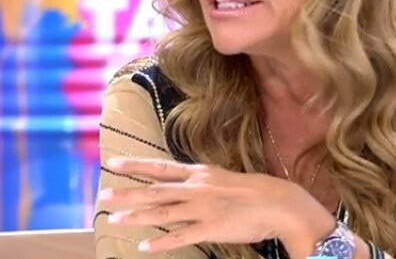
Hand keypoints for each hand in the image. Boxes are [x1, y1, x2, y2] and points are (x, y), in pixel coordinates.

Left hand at [99, 157, 304, 252]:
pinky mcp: (210, 227)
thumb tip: (186, 186)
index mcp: (201, 173)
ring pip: (162, 212)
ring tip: (114, 220)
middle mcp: (197, 188)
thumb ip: (204, 183)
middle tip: (103, 195)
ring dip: (136, 216)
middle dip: (127, 192)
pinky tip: (144, 248)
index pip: (162, 168)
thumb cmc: (255, 190)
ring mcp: (202, 208)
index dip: (137, 165)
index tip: (114, 163)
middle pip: (155, 190)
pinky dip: (160, 243)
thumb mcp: (225, 178)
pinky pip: (179, 237)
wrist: (278, 201)